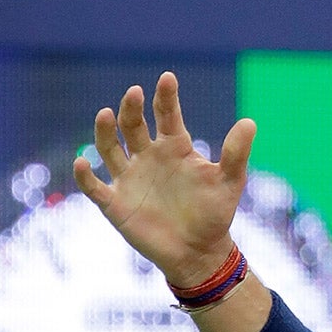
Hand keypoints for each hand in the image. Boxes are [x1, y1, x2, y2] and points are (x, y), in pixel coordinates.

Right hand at [74, 72, 254, 289]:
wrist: (200, 252)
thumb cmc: (215, 214)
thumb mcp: (229, 182)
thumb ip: (236, 153)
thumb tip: (250, 122)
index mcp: (174, 148)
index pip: (166, 115)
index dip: (165, 96)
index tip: (167, 78)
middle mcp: (148, 157)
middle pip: (133, 125)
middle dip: (132, 108)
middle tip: (134, 93)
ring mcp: (130, 178)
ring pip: (109, 148)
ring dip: (105, 131)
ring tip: (106, 114)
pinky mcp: (116, 203)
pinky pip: (94, 186)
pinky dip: (84, 176)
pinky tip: (81, 163)